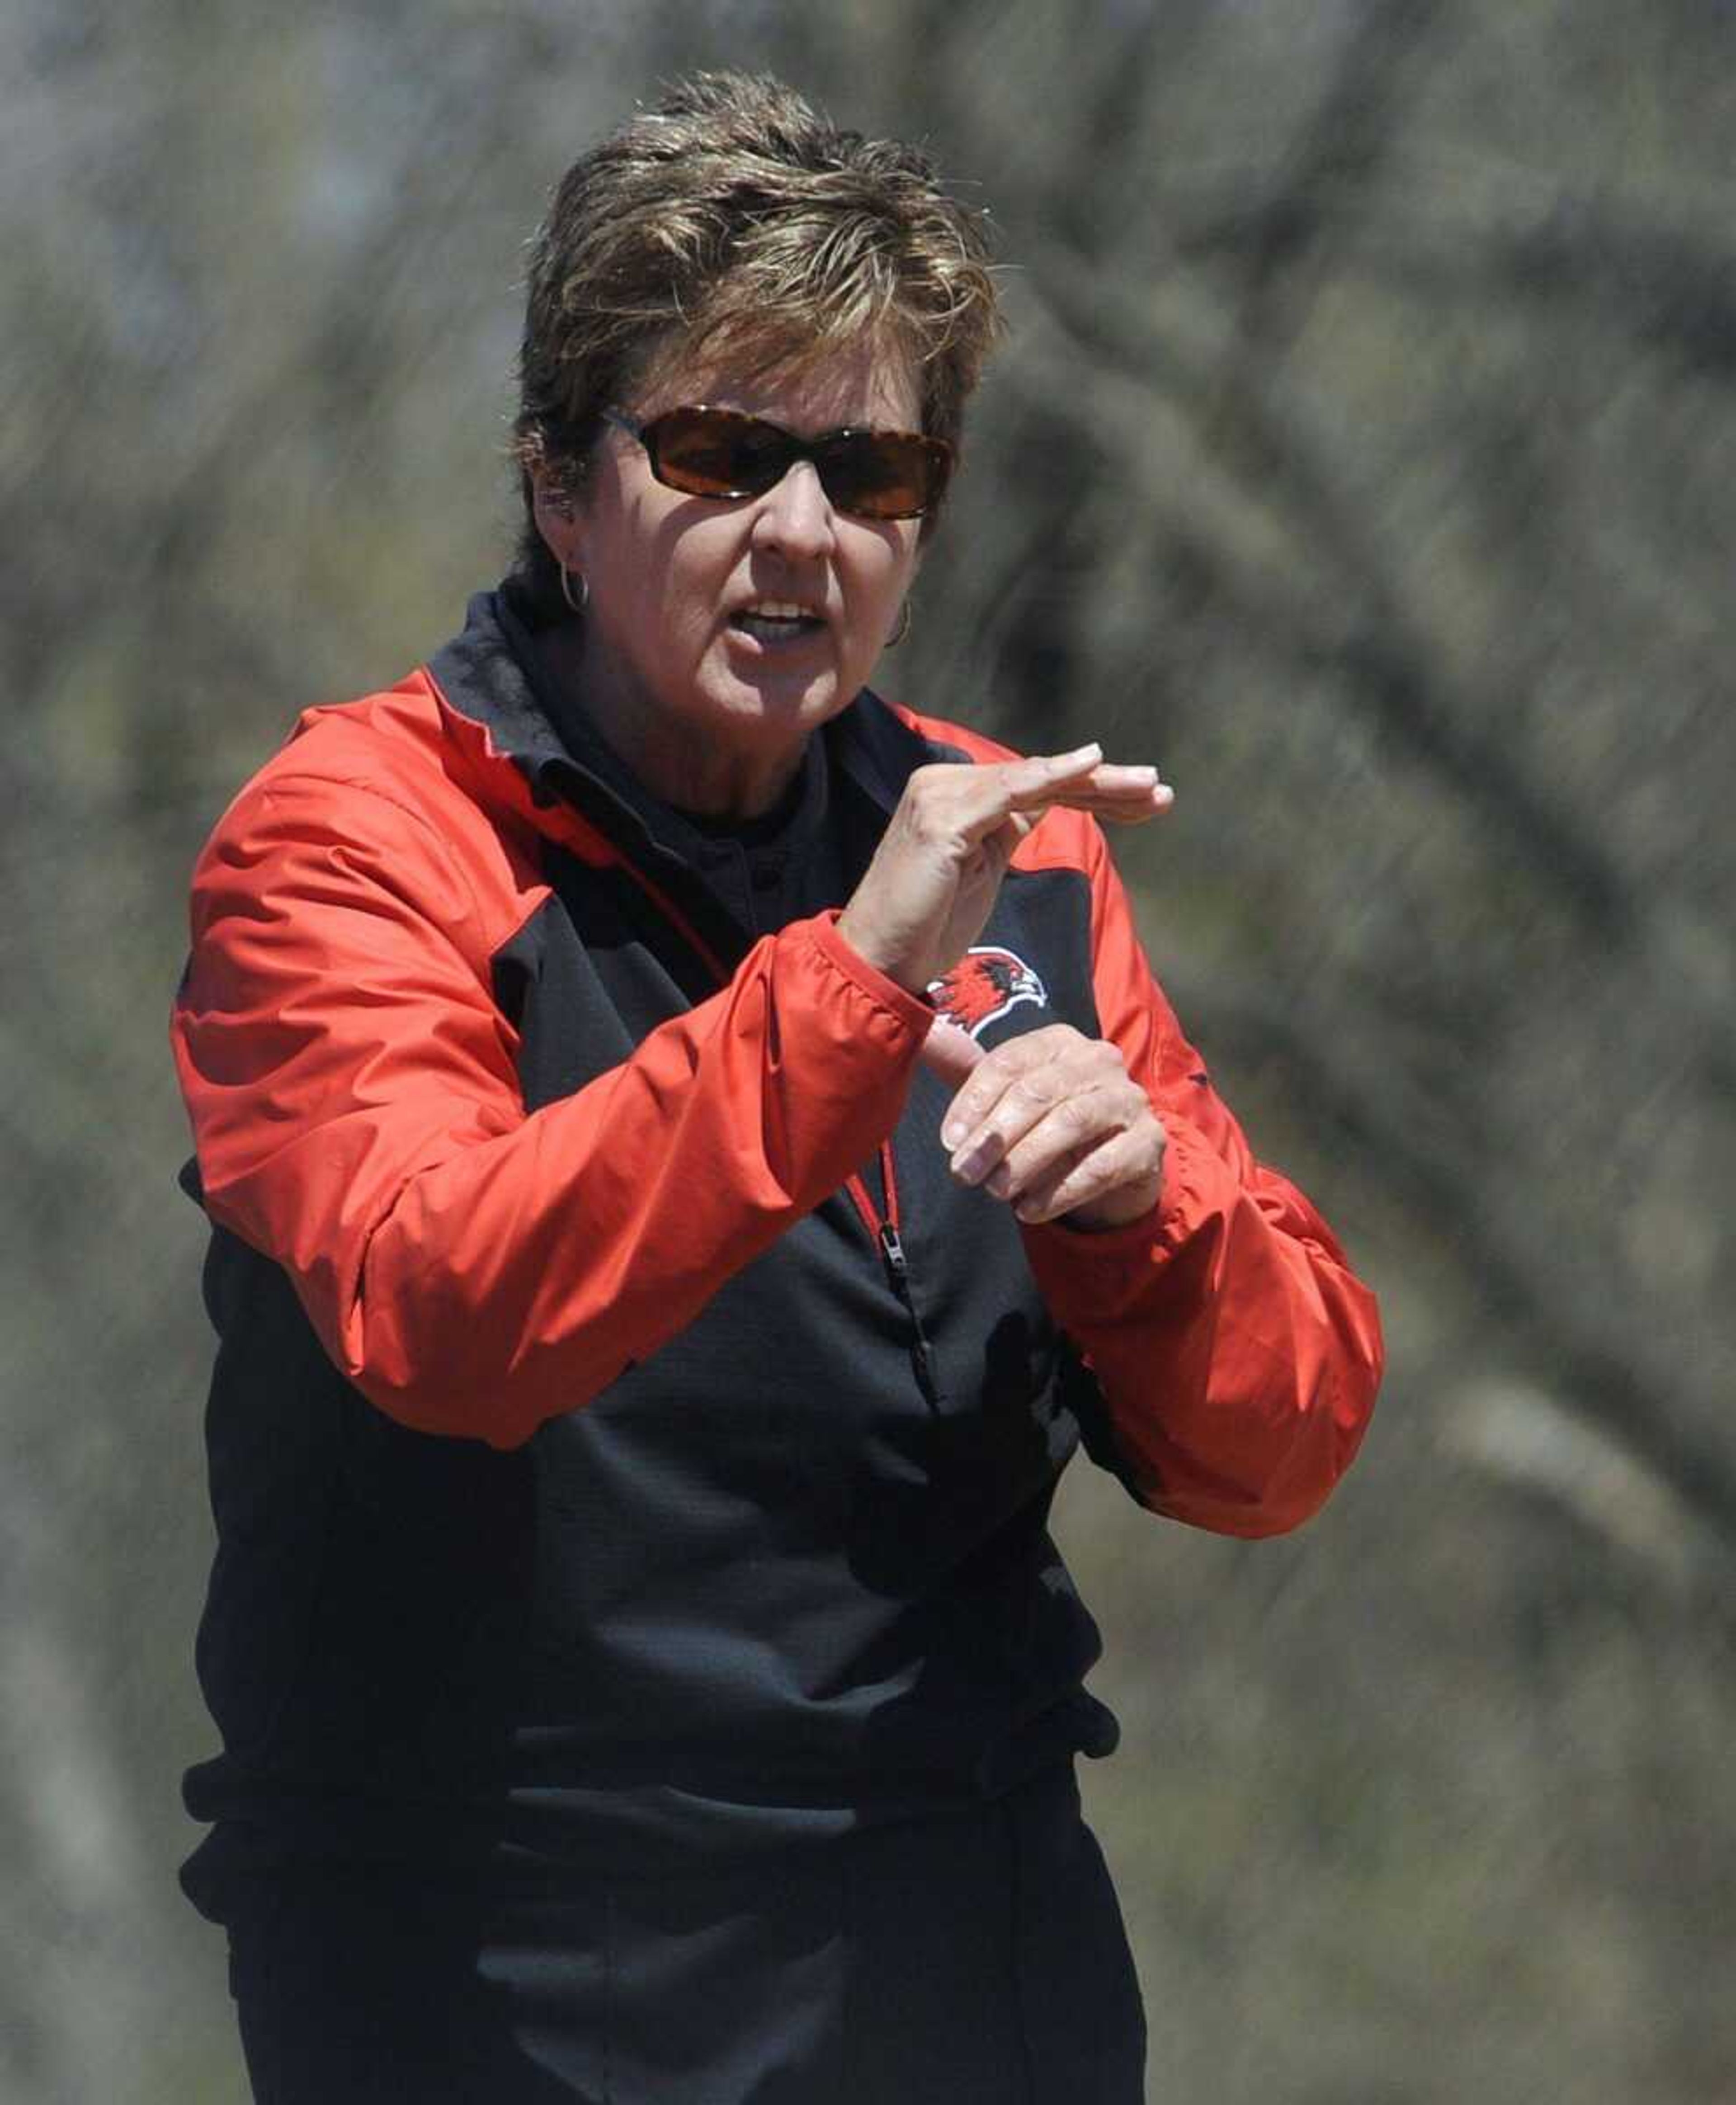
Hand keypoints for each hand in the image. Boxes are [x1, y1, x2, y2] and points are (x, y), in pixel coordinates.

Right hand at [836, 745, 1170, 994]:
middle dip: (1107, 785)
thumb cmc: (928, 924)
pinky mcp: (942, 818)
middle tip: (1161, 790)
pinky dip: (1052, 775)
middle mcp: (946, 784)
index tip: (1146, 804)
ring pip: (1035, 780)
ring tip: (1149, 787)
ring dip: (1098, 783)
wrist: (879, 958)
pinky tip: (1093, 763)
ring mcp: (941, 797)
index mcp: (957, 795)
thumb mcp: (980, 869)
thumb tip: (1044, 806)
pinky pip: (1009, 791)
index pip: (1037, 785)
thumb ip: (1006, 831)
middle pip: (1042, 778)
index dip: (1095, 792)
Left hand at [937, 1024, 1166, 1230]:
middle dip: (995, 1136)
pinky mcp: (1150, 1141)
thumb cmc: (1048, 1124)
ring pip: (1072, 1123)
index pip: (1009, 1062)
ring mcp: (1129, 1098)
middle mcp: (1099, 1059)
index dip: (973, 1102)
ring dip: (1026, 1161)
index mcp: (1058, 1041)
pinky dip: (1061, 1190)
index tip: (949, 1141)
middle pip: (1038, 1091)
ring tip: (996, 1191)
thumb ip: (965, 1069)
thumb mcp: (1006, 1095)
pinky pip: (1103, 1165)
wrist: (1115, 1165)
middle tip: (965, 1172)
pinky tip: (1030, 1210)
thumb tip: (923, 1032)